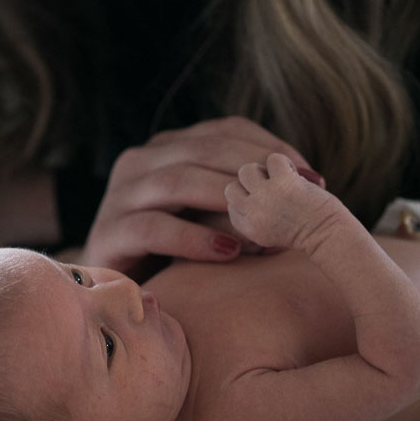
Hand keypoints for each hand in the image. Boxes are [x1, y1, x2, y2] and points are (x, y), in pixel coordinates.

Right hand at [81, 117, 318, 274]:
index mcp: (168, 147)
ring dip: (227, 199)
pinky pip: (153, 228)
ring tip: (267, 222)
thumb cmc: (176, 251)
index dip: (269, 147)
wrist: (114, 289)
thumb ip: (247, 196)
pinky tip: (230, 252)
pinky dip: (194, 238)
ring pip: (176, 181)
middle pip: (203, 150)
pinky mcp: (107, 233)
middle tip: (299, 197)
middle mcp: (140, 162)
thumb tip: (310, 187)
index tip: (312, 174)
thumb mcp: (213, 215)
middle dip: (255, 170)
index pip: (224, 131)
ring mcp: (119, 195)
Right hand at [225, 153, 335, 250]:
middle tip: (271, 189)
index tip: (266, 202)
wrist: (330, 235)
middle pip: (232, 187)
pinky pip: (272, 159)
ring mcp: (265, 197)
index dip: (247, 197)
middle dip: (250, 185)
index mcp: (247, 227)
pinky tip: (295, 174)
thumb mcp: (269, 232)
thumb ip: (252, 213)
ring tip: (281, 179)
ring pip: (246, 170)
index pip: (231, 203)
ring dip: (264, 170)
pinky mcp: (282, 183)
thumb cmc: (305, 231)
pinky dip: (284, 162)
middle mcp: (251, 213)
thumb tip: (242, 183)